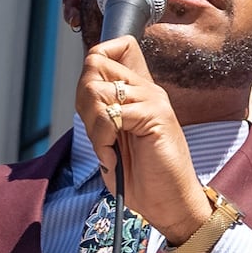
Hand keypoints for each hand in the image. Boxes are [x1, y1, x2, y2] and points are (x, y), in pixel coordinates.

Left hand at [76, 36, 215, 245]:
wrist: (168, 202)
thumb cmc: (140, 176)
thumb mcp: (111, 138)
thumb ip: (100, 111)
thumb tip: (85, 87)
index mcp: (138, 92)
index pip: (110, 50)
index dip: (91, 67)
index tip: (92, 107)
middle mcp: (147, 89)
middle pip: (95, 64)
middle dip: (84, 101)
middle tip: (98, 133)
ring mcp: (153, 100)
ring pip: (98, 91)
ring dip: (93, 128)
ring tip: (107, 149)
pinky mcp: (156, 115)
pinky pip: (111, 114)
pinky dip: (102, 140)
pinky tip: (113, 157)